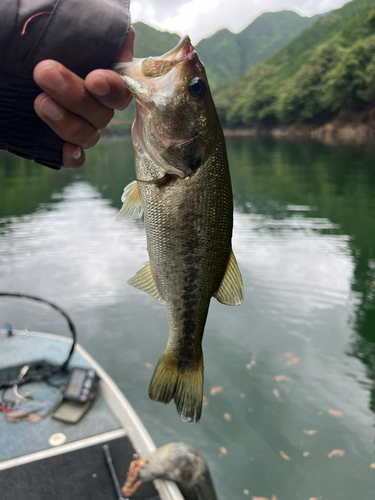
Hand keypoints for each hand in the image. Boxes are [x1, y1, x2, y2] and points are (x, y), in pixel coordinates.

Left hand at [33, 27, 134, 168]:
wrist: (10, 57)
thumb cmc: (44, 37)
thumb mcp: (70, 26)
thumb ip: (102, 34)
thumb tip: (124, 44)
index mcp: (105, 77)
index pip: (121, 89)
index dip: (112, 88)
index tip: (94, 79)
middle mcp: (97, 105)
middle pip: (102, 114)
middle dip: (76, 96)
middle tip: (45, 74)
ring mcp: (82, 126)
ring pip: (89, 135)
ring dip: (68, 123)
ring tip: (40, 102)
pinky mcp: (62, 144)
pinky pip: (76, 158)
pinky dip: (73, 156)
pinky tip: (64, 149)